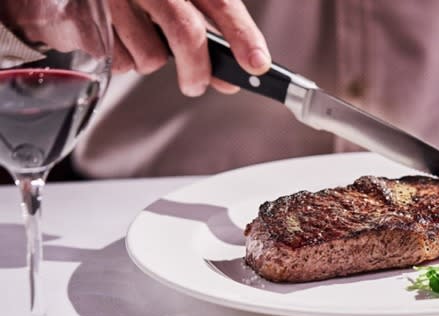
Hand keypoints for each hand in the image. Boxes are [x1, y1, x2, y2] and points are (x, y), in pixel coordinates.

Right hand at [107, 0, 270, 95]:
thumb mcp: (178, 1)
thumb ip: (205, 33)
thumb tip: (230, 77)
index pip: (220, 2)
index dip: (243, 35)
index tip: (257, 64)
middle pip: (186, 32)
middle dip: (198, 69)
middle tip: (196, 85)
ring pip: (149, 55)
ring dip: (150, 61)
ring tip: (139, 39)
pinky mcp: (82, 15)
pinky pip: (116, 61)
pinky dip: (121, 60)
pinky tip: (115, 36)